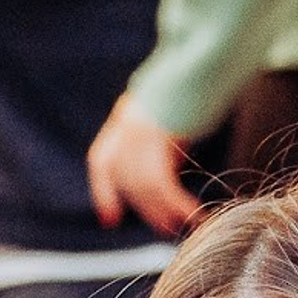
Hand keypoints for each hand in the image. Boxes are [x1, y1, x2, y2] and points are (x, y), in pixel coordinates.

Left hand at [86, 96, 200, 233]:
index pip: (101, 167)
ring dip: (169, 213)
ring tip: (186, 225)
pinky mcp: (154, 150)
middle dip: (151, 210)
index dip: (105, 195)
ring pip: (149, 193)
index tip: (109, 219)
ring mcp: (135, 145)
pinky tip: (197, 216)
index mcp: (118, 127)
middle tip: (168, 227)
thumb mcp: (155, 116)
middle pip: (132, 187)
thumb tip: (162, 168)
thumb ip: (149, 142)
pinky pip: (165, 190)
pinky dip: (182, 206)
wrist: (191, 70)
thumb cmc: (184, 89)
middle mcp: (121, 140)